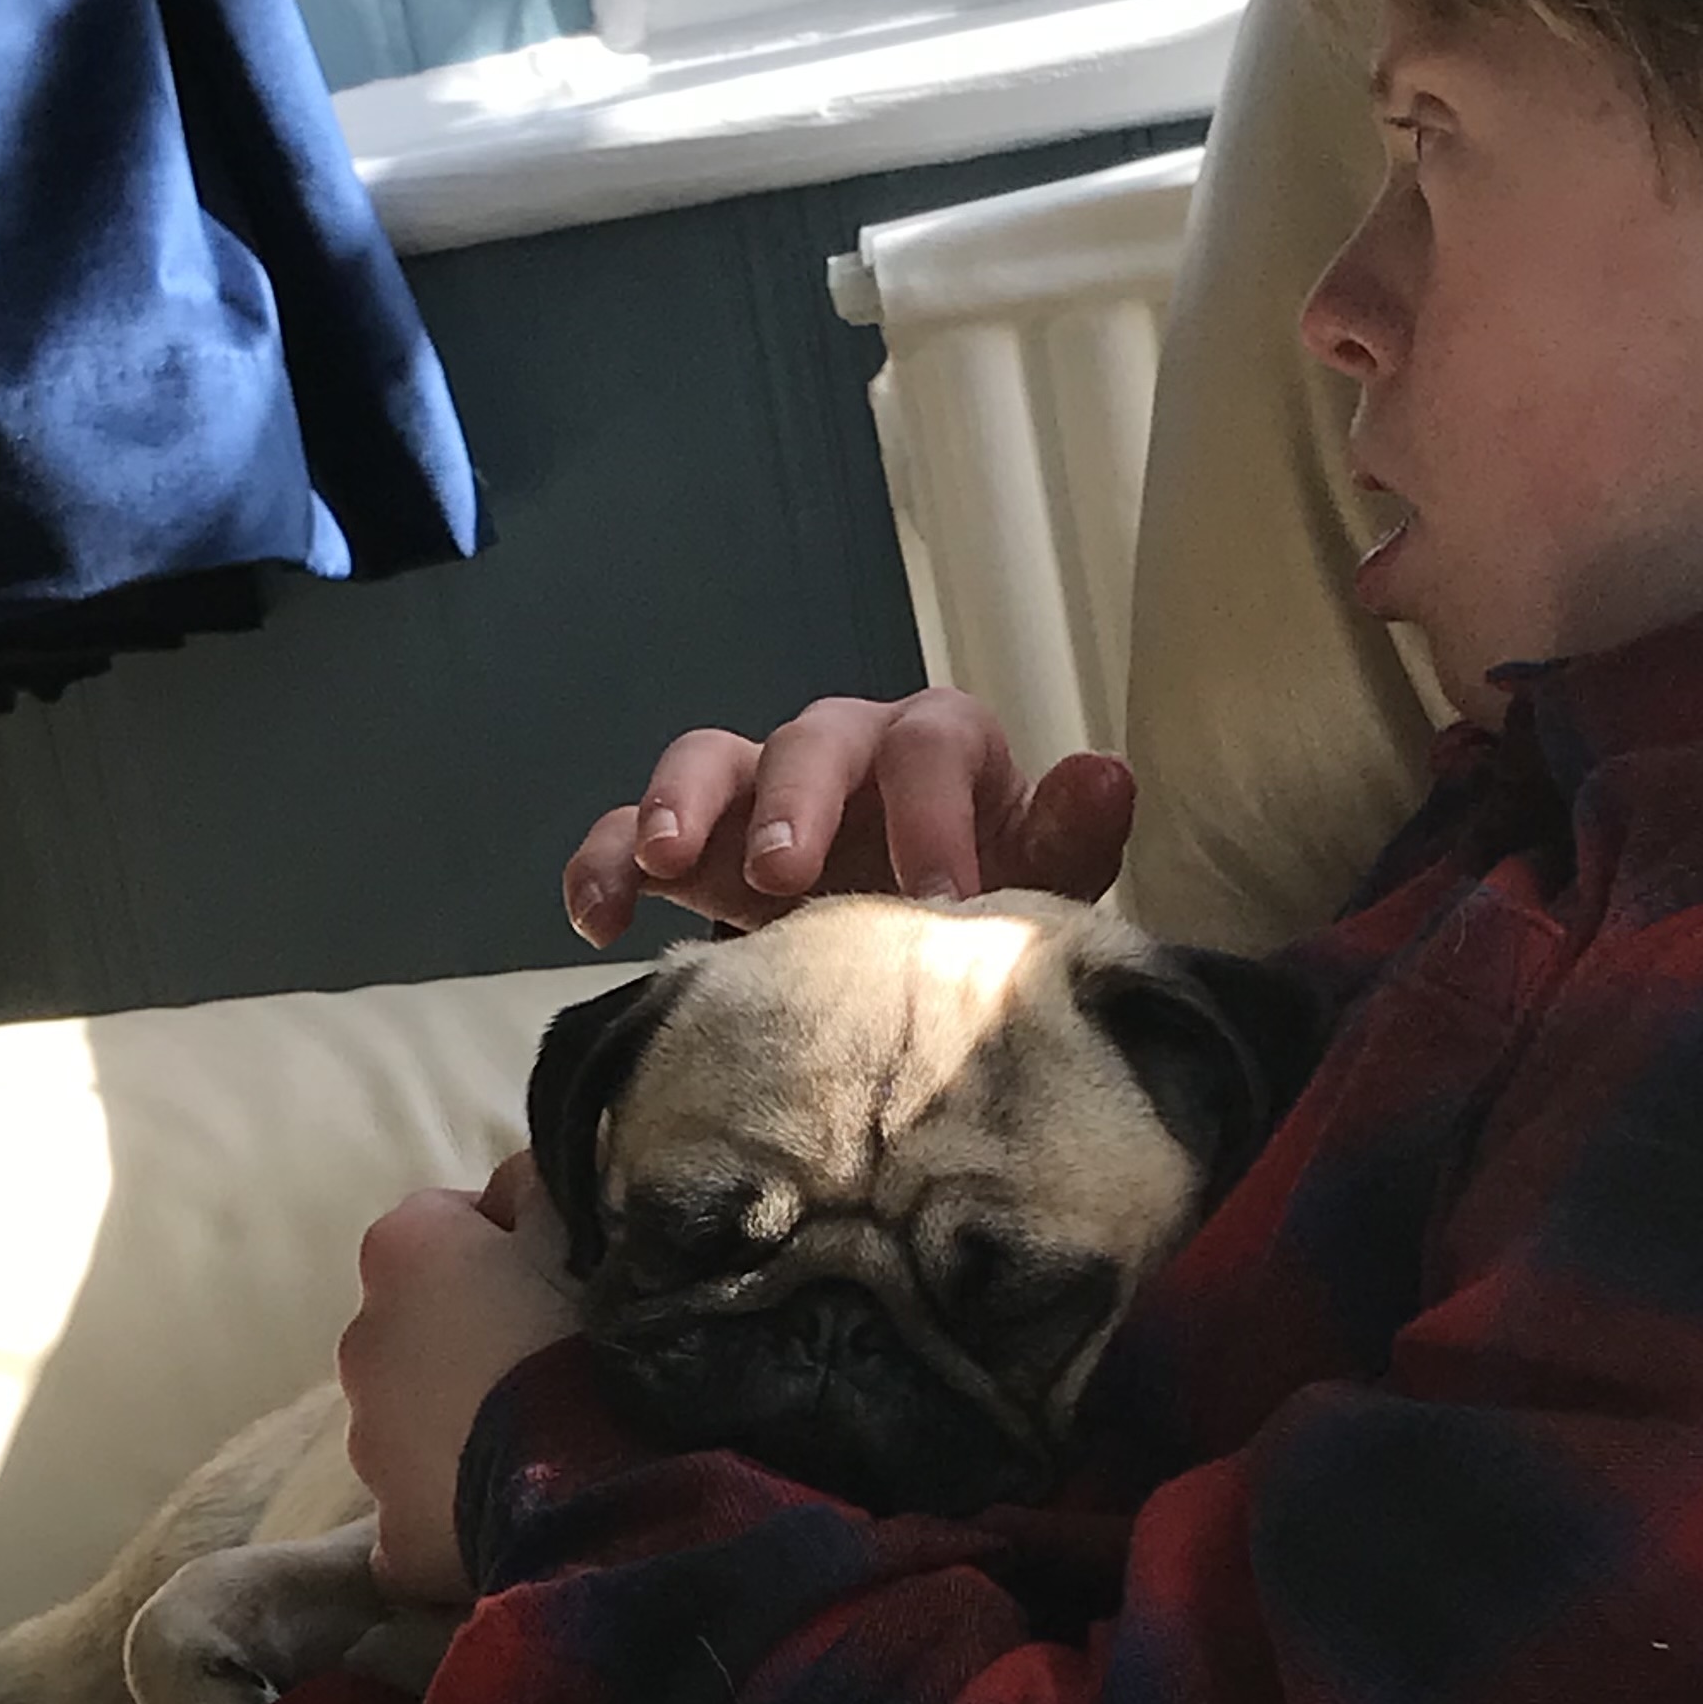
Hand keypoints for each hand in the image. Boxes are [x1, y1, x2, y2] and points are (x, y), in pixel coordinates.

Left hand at [336, 1166, 576, 1606]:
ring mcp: (370, 1449)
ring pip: (422, 1422)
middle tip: (564, 1358)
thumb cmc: (593, 1331)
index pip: (453, 1222)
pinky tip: (521, 1513)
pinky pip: (427, 1516)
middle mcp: (361, 1341)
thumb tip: (519, 1187)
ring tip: (551, 1438)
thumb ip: (540, 1185)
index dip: (517, 1244)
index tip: (570, 1273)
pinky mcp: (395, 1540)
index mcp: (402, 1251)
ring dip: (470, 1423)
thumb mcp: (585, 1221)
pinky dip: (461, 1514)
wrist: (596, 1483)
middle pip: (427, 1327)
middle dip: (479, 1337)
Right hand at [562, 689, 1134, 945]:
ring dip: (684, 804)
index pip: (934, 743)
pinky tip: (596, 921)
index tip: (937, 896)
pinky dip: (604, 862)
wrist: (918, 967)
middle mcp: (847, 757)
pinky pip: (628, 833)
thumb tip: (1107, 775)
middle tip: (787, 873)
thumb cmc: (980, 913)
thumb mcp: (1036, 887)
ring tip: (665, 863)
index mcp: (939, 755)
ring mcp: (759, 797)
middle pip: (815, 736)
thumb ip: (1067, 841)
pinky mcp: (696, 849)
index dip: (933, 811)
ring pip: (712, 759)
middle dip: (798, 798)